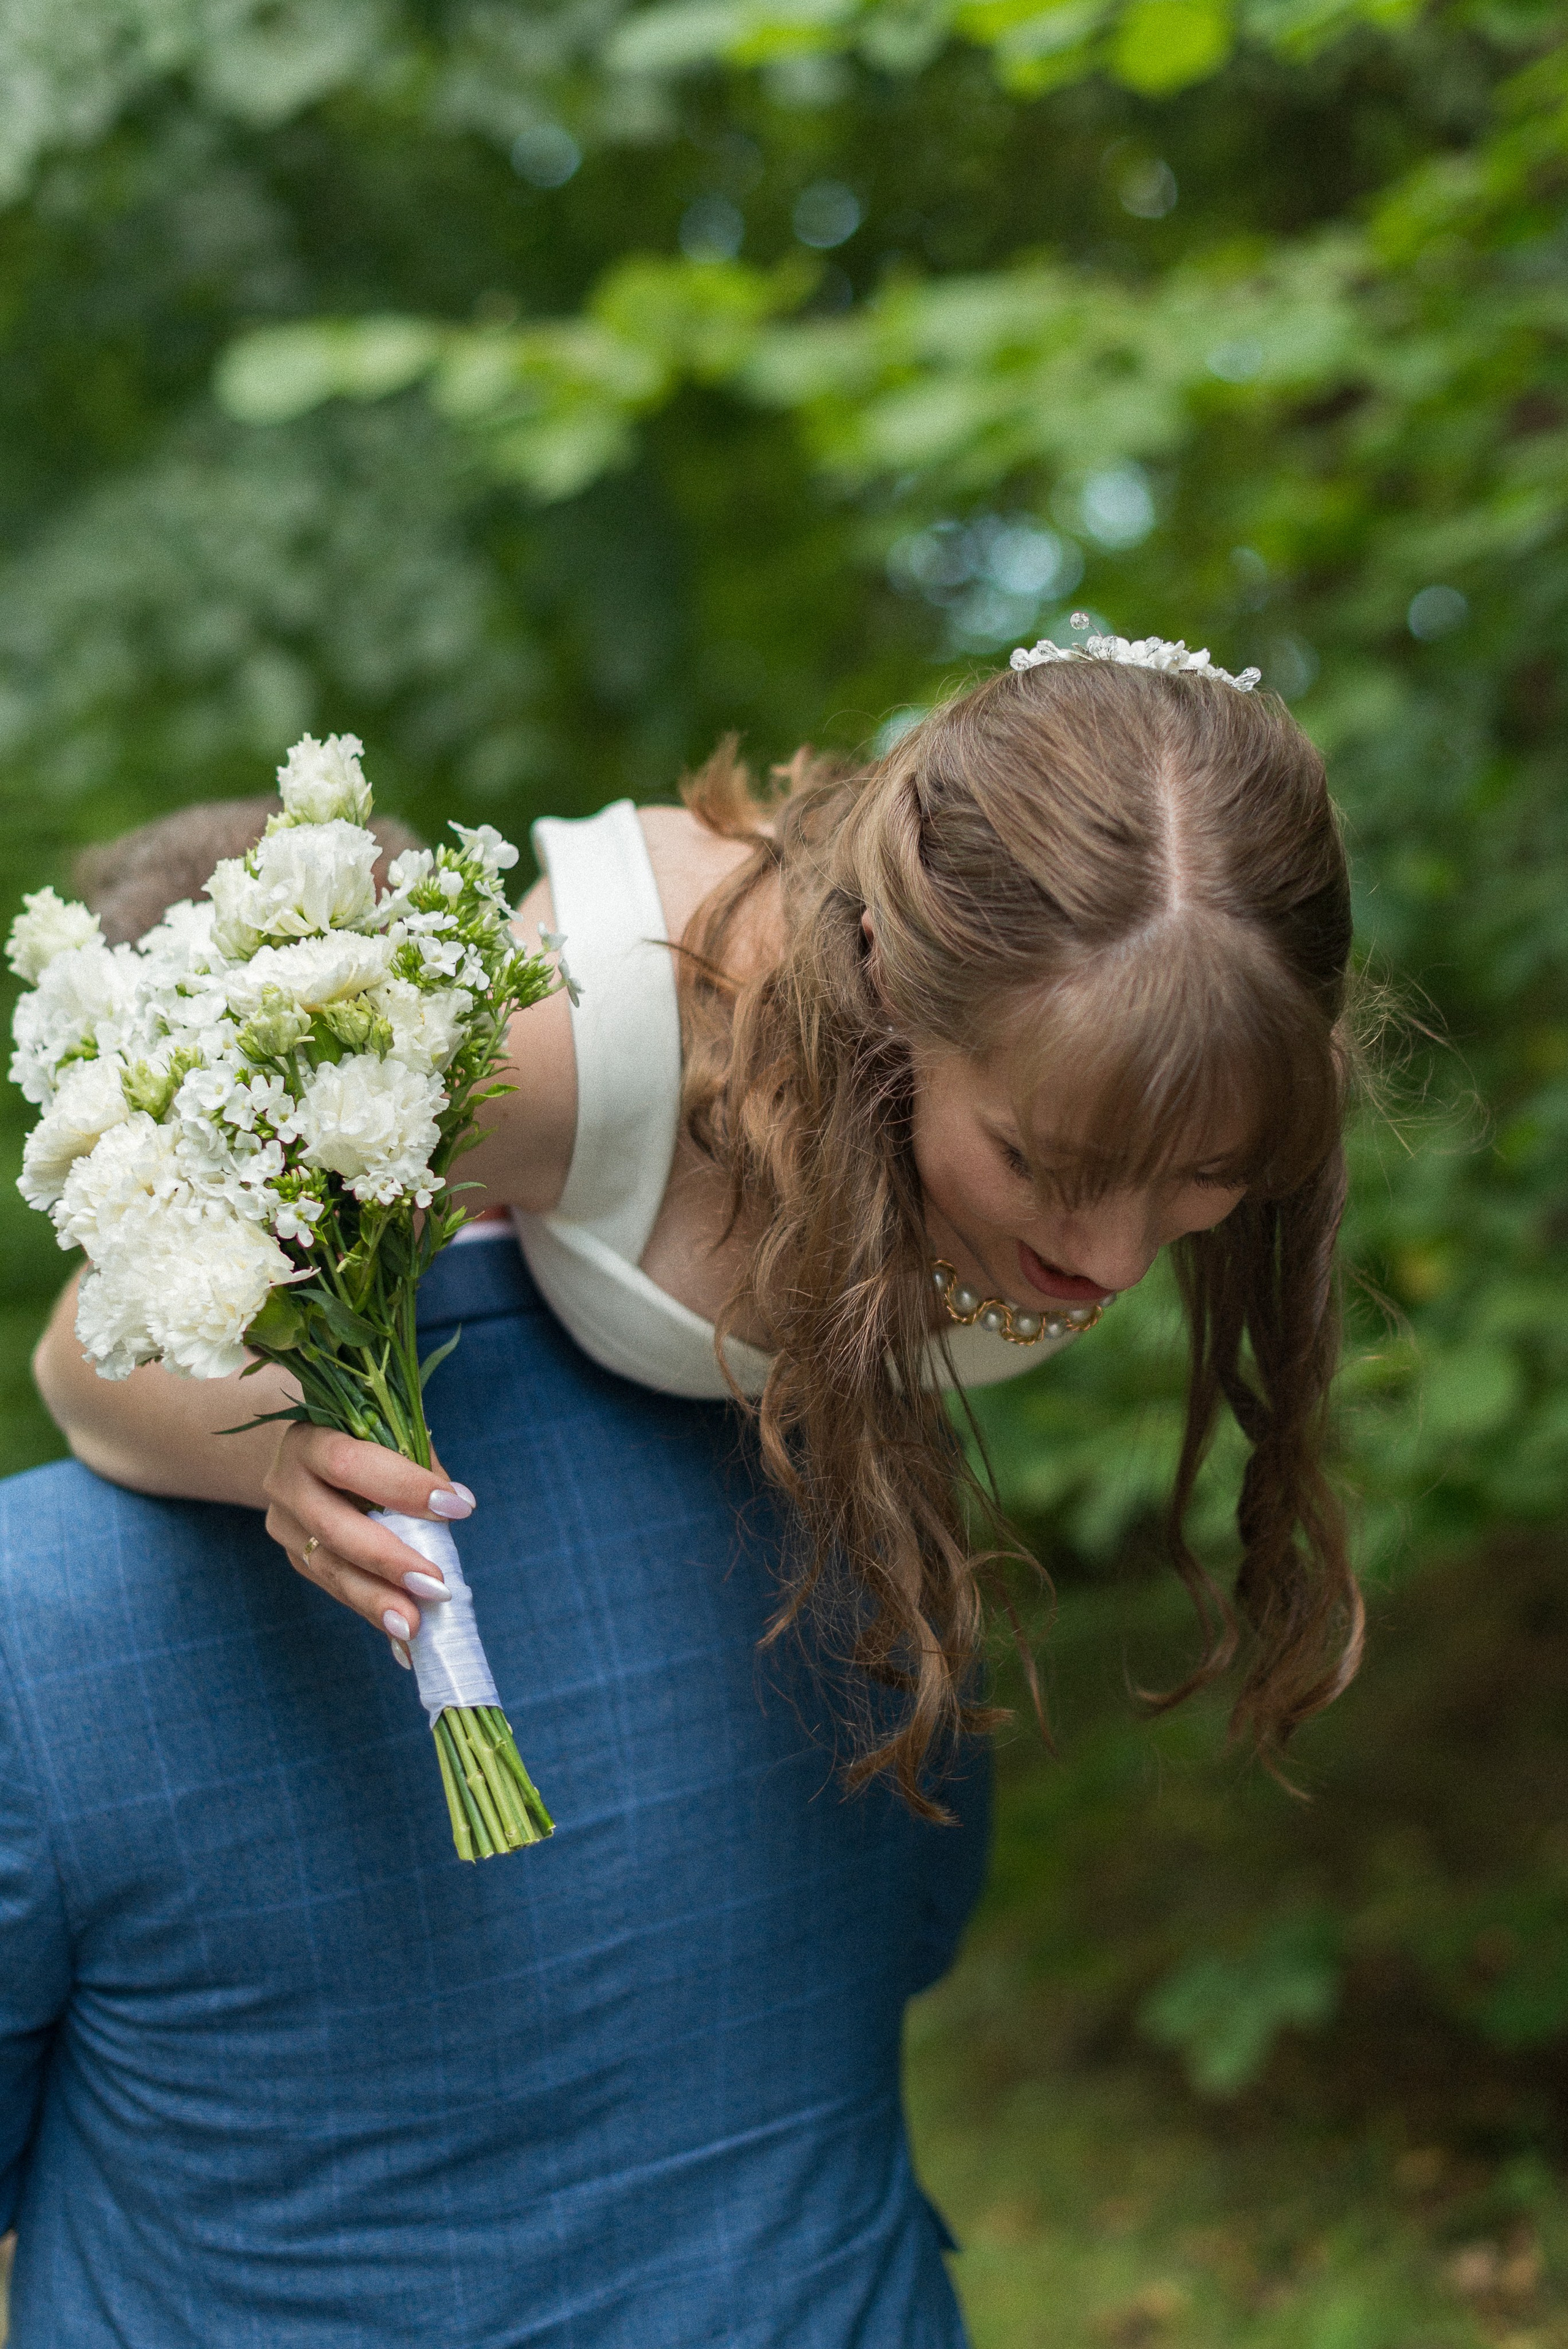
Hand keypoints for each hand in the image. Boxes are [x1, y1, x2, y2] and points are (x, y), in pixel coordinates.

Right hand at [262, 1424, 474, 1656]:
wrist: (309, 1459)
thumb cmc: (366, 1443)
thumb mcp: (390, 1437)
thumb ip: (419, 1465)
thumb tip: (458, 1505)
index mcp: (310, 1439)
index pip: (351, 1463)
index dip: (403, 1486)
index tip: (457, 1509)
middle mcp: (286, 1482)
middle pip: (333, 1527)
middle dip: (388, 1560)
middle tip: (436, 1587)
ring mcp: (286, 1525)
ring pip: (330, 1568)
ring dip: (376, 1600)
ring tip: (414, 1627)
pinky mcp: (296, 1557)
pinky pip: (336, 1587)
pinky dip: (371, 1608)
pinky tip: (401, 1638)